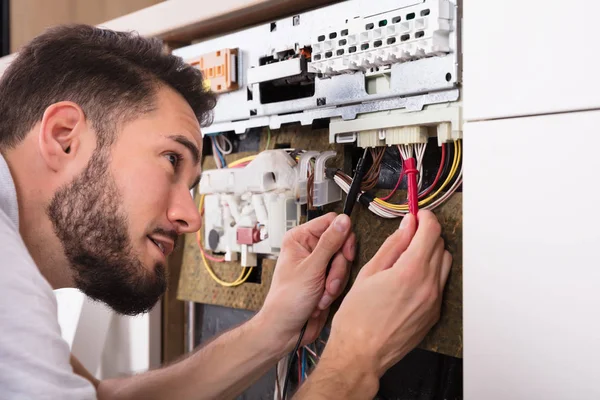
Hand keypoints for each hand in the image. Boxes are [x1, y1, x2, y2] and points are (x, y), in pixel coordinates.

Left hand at [258, 212, 354, 351]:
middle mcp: (309, 248)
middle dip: (337, 267)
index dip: (342, 236)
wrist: (286, 329)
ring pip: (343, 263)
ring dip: (335, 282)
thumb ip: (330, 243)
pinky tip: (322, 300)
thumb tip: (343, 221)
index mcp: (300, 238)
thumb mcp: (312, 269)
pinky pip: (342, 277)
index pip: (331, 223)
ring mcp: (318, 265)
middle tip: (328, 280)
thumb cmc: (287, 300)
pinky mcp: (325, 279)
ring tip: (322, 294)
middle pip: (341, 244)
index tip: (345, 253)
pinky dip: (335, 290)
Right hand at [321, 210, 451, 376]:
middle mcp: (429, 286)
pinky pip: (440, 284)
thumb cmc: (357, 318)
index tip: (417, 216)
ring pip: (445, 264)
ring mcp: (434, 302)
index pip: (431, 231)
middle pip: (440, 245)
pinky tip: (408, 279)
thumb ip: (393, 245)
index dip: (425, 218)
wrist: (360, 353)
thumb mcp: (368, 272)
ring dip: (431, 253)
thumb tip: (407, 226)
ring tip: (407, 258)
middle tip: (407, 236)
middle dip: (426, 234)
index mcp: (411, 271)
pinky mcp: (434, 314)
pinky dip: (430, 273)